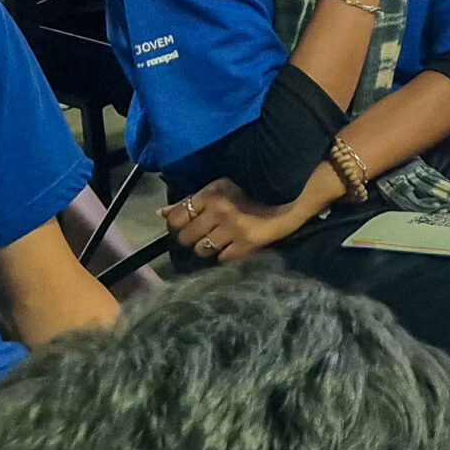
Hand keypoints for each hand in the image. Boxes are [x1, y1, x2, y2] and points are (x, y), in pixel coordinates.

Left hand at [163, 177, 317, 262]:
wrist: (289, 201)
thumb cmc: (250, 195)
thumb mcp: (220, 190)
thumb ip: (190, 201)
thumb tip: (161, 213)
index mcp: (211, 193)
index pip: (176, 217)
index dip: (177, 226)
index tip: (187, 227)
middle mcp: (219, 209)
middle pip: (185, 237)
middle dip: (192, 239)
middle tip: (206, 235)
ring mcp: (232, 228)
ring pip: (201, 250)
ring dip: (208, 249)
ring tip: (221, 241)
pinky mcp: (246, 244)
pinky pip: (221, 259)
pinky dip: (225, 256)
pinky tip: (234, 246)